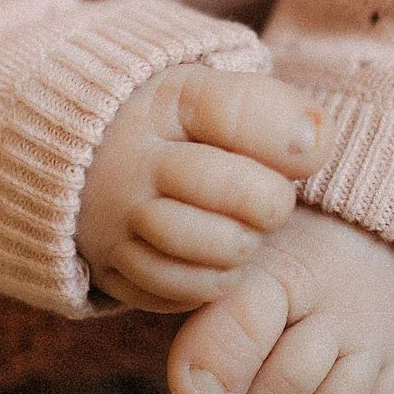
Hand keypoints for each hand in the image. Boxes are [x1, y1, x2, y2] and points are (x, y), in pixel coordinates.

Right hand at [75, 65, 334, 311]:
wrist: (76, 163)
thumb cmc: (168, 131)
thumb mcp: (208, 99)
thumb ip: (269, 110)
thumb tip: (317, 141)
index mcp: (162, 103)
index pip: (233, 110)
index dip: (284, 133)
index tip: (306, 150)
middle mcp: (130, 160)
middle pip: (225, 188)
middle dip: (267, 202)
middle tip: (269, 203)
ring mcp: (112, 219)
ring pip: (201, 250)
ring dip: (238, 248)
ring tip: (241, 234)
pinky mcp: (107, 267)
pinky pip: (173, 293)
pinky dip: (206, 284)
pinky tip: (213, 263)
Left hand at [168, 206, 393, 393]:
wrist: (377, 234)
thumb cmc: (286, 258)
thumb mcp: (240, 268)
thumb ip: (208, 319)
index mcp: (284, 265)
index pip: (247, 320)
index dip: (218, 361)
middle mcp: (339, 301)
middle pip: (286, 383)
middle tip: (240, 393)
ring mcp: (378, 336)